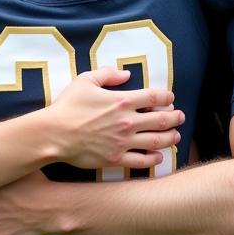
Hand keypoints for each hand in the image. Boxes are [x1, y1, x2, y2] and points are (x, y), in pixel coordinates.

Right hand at [45, 66, 181, 170]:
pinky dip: (154, 159)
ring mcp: (123, 142)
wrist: (54, 134)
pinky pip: (141, 160)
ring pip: (157, 141)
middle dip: (175, 118)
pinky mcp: (116, 158)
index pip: (154, 97)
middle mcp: (128, 122)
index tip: (170, 99)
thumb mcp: (85, 81)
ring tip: (176, 136)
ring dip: (170, 138)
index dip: (167, 97)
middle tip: (180, 116)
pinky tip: (158, 156)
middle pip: (162, 120)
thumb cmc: (67, 106)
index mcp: (122, 100)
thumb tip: (126, 73)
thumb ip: (107, 74)